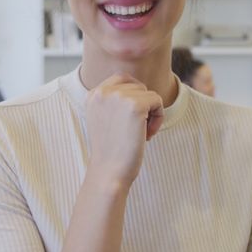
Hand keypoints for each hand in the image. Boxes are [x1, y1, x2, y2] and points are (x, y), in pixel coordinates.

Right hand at [83, 73, 163, 189]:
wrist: (109, 172)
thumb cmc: (112, 151)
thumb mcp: (104, 118)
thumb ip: (114, 100)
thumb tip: (139, 88)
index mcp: (93, 94)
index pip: (122, 78)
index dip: (133, 97)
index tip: (129, 120)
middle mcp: (103, 91)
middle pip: (137, 86)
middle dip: (142, 107)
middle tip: (135, 130)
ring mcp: (119, 96)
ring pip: (148, 94)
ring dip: (150, 113)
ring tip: (140, 133)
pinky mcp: (135, 105)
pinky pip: (157, 101)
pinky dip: (158, 118)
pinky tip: (147, 135)